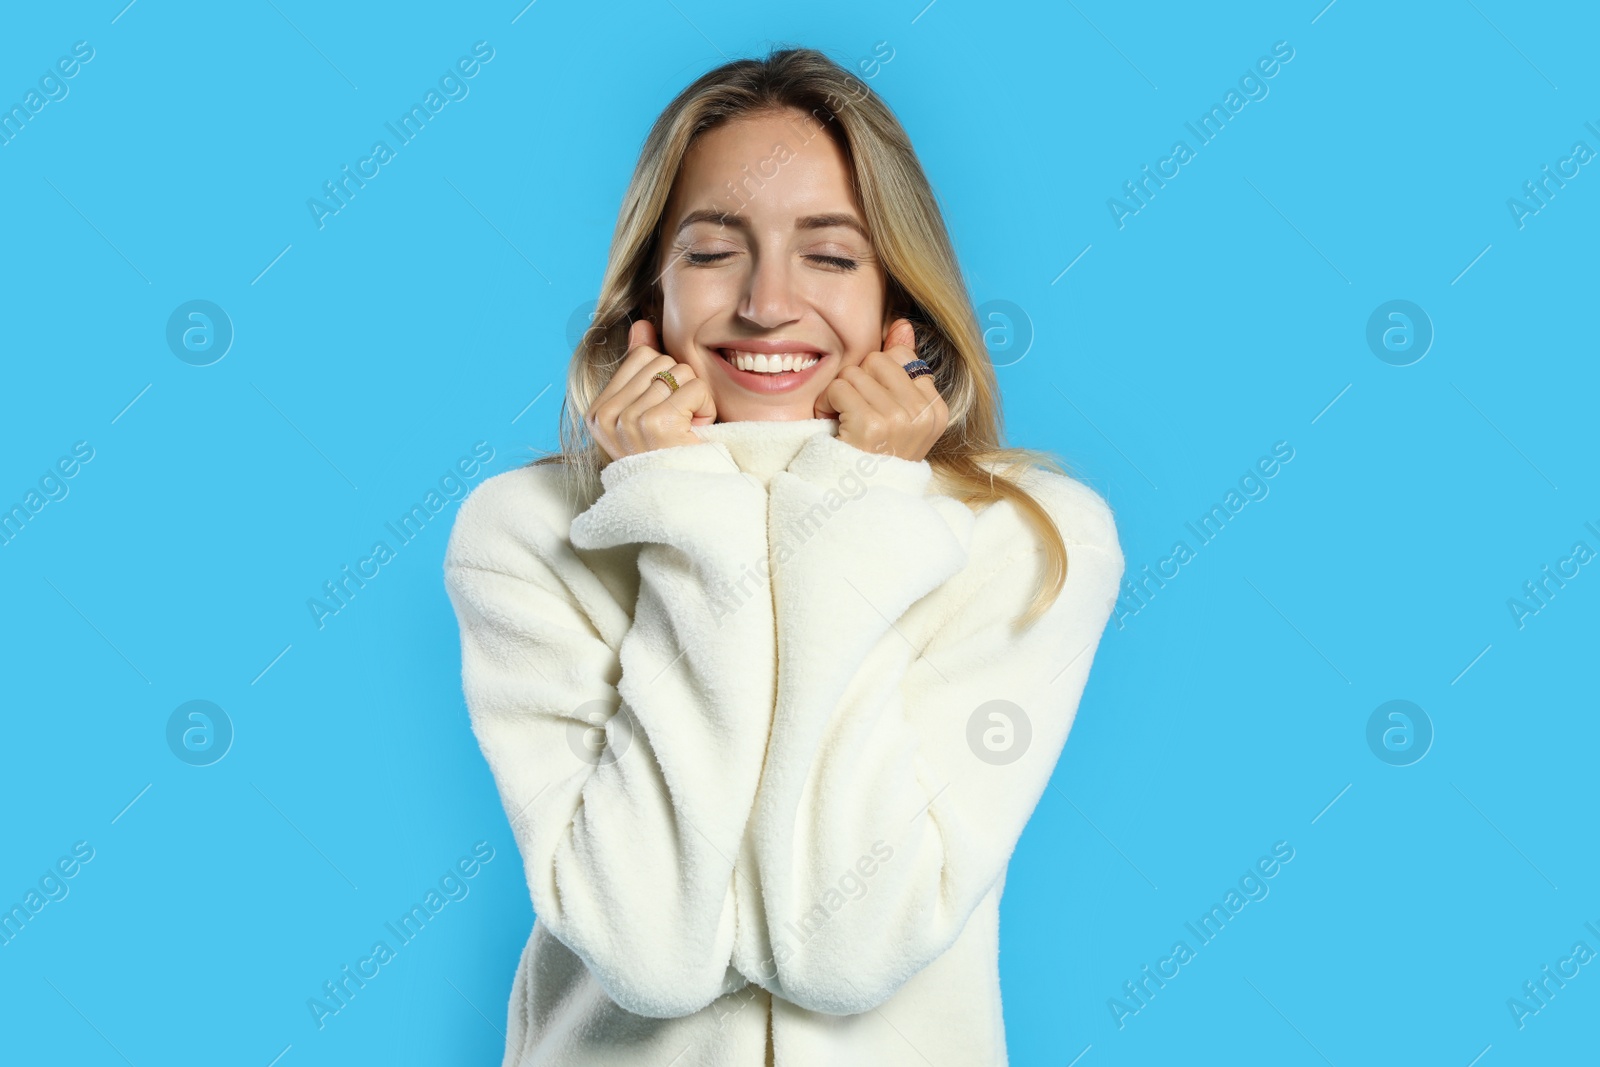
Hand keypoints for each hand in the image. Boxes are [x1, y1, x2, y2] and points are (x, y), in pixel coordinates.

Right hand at [585, 319, 716, 462]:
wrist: (686, 501)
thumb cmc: (670, 456)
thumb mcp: (649, 412)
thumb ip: (639, 367)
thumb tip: (641, 325)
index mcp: (599, 412)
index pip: (642, 356)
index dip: (665, 379)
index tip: (664, 415)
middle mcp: (608, 416)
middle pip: (662, 361)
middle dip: (681, 389)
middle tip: (679, 426)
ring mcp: (629, 420)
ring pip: (680, 373)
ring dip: (695, 401)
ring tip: (687, 432)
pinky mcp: (656, 424)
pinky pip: (694, 388)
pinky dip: (705, 409)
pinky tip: (695, 434)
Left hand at [814, 318, 946, 462]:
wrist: (860, 503)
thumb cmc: (875, 458)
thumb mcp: (898, 415)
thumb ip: (903, 367)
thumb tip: (902, 325)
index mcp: (936, 410)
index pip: (902, 358)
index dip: (877, 377)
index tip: (874, 406)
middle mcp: (923, 413)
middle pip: (877, 360)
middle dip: (858, 382)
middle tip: (855, 414)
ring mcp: (901, 420)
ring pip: (856, 372)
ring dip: (840, 395)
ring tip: (845, 423)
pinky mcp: (873, 425)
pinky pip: (840, 387)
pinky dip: (828, 404)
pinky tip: (835, 426)